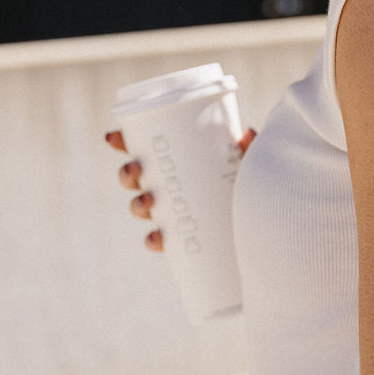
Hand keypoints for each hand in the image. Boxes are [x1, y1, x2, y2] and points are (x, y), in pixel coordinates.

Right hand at [105, 126, 256, 252]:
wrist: (260, 224)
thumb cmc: (248, 184)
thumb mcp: (247, 163)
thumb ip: (248, 148)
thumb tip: (248, 133)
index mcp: (176, 162)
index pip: (142, 149)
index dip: (123, 142)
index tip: (113, 137)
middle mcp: (167, 187)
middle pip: (135, 179)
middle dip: (127, 174)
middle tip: (136, 168)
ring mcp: (171, 213)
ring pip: (141, 208)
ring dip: (136, 204)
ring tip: (149, 200)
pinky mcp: (180, 238)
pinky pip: (159, 241)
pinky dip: (154, 240)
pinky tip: (156, 238)